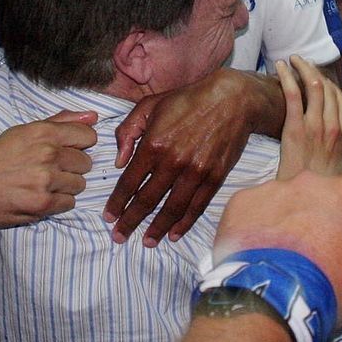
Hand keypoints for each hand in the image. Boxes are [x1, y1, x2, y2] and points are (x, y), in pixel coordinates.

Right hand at [0, 110, 96, 225]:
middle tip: (51, 170)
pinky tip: (41, 196)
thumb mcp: (23, 131)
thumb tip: (93, 117)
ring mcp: (46, 180)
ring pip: (80, 184)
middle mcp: (48, 153)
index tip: (68, 150)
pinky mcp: (42, 204)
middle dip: (72, 167)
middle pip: (86, 162)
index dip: (81, 144)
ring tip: (45, 184)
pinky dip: (58, 202)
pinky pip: (69, 203)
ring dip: (66, 186)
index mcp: (44, 132)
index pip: (88, 136)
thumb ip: (60, 122)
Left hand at [107, 67, 269, 245]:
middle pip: (147, 200)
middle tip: (119, 237)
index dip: (117, 202)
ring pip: (172, 209)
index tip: (108, 217)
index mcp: (153, 143)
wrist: (232, 100)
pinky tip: (174, 234)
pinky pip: (197, 206)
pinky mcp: (215, 177)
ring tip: (146, 242)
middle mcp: (173, 161)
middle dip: (130, 222)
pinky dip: (184, 223)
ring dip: (157, 229)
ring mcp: (196, 171)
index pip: (129, 182)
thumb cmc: (187, 100)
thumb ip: (127, 132)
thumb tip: (119, 162)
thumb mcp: (149, 105)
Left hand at [212, 171, 341, 327]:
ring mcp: (272, 188)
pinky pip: (252, 210)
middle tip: (316, 247)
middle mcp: (310, 182)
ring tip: (281, 254)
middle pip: (320, 192)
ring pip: (284, 199)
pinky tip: (256, 253)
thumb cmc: (329, 289)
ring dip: (286, 219)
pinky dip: (256, 226)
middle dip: (320, 213)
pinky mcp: (241, 201)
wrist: (273, 297)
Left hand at [276, 56, 341, 178]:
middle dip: (315, 71)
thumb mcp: (338, 172)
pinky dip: (288, 77)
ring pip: (314, 86)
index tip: (319, 77)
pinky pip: (294, 95)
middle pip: (328, 89)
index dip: (330, 84)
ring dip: (303, 68)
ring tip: (292, 59)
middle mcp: (333, 128)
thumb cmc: (319, 189)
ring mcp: (315, 127)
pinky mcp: (296, 129)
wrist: (307, 202)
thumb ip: (340, 156)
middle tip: (302, 62)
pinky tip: (280, 67)